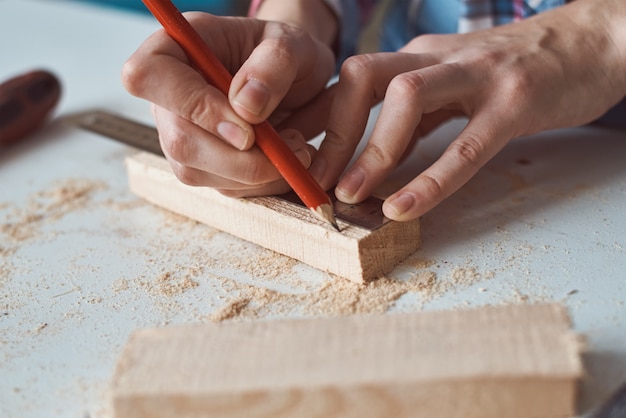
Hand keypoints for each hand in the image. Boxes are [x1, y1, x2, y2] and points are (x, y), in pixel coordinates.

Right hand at [122, 12, 335, 195]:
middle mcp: (166, 97)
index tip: (248, 127)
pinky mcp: (200, 166)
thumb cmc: (284, 54)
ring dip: (258, 172)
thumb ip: (273, 64)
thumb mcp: (292, 43)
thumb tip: (246, 106)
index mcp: (174, 48)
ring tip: (297, 146)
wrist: (295, 78)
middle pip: (179, 141)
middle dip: (241, 158)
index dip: (194, 105)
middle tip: (293, 146)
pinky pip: (224, 187)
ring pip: (200, 173)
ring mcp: (179, 135)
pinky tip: (285, 158)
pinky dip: (263, 182)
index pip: (148, 76)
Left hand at [312, 0, 625, 220]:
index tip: (297, 166)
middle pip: (362, 79)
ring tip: (349, 196)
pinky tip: (404, 208)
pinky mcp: (514, 100)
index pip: (350, 85)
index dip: (317, 126)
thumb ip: (409, 122)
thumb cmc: (509, 75)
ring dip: (371, 150)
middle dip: (332, 134)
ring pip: (407, 99)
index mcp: (415, 57)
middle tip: (315, 185)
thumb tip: (365, 162)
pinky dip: (430, 180)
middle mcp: (436, 58)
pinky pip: (465, 144)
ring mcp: (477, 74)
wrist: (587, 44)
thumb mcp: (448, 91)